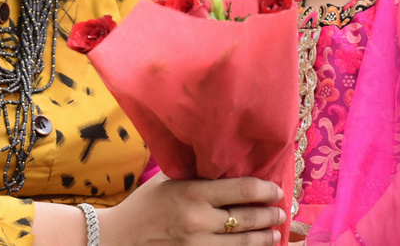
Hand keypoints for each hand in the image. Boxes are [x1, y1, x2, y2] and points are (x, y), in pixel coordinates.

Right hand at [97, 172, 285, 244]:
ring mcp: (197, 245)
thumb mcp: (168, 181)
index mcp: (193, 193)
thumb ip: (196, 174)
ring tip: (275, 232)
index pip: (241, 189)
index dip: (265, 189)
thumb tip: (226, 162)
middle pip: (247, 217)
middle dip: (269, 214)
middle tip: (281, 211)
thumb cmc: (144, 204)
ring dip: (264, 238)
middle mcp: (198, 220)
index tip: (276, 190)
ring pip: (243, 243)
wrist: (118, 237)